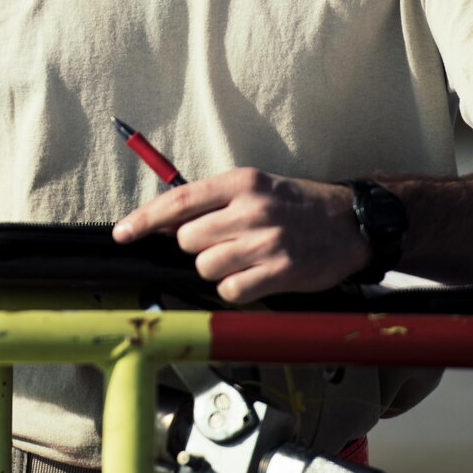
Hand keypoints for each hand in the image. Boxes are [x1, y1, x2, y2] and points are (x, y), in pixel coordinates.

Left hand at [111, 168, 369, 303]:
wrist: (351, 222)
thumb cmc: (295, 205)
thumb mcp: (254, 187)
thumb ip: (212, 201)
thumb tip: (165, 223)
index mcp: (239, 182)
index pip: (177, 201)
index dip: (144, 220)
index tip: (121, 233)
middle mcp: (250, 209)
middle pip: (187, 239)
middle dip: (197, 247)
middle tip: (225, 243)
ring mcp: (266, 242)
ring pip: (206, 266)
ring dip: (216, 269)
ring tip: (243, 259)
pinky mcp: (281, 272)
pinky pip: (231, 290)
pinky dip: (235, 289)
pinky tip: (254, 277)